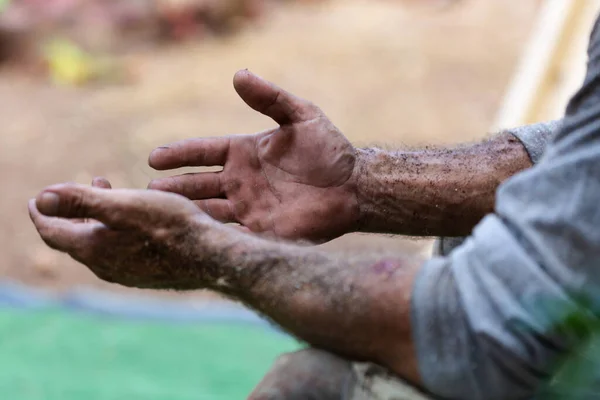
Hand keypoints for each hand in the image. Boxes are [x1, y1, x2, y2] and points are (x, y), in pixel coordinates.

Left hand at [29, 181, 223, 288]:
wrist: (210, 256)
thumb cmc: (169, 226)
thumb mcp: (122, 204)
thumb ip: (80, 200)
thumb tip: (41, 198)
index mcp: (93, 249)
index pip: (52, 232)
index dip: (41, 213)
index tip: (35, 199)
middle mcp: (106, 266)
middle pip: (75, 240)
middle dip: (70, 214)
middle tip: (72, 194)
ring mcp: (128, 273)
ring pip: (99, 246)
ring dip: (95, 221)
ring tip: (108, 195)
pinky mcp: (148, 274)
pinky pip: (120, 252)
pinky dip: (116, 232)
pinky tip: (135, 222)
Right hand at [148, 70, 358, 242]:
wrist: (354, 187)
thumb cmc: (329, 150)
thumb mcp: (300, 116)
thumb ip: (270, 98)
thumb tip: (238, 74)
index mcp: (244, 153)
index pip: (203, 152)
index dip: (179, 154)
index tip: (154, 157)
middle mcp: (240, 181)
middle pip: (198, 184)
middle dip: (173, 188)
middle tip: (149, 191)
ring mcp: (249, 207)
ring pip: (208, 210)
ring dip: (187, 212)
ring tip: (162, 214)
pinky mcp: (261, 231)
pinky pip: (231, 234)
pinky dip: (212, 235)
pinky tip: (192, 238)